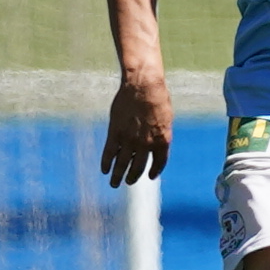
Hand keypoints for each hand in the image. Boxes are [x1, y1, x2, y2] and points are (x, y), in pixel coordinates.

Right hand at [99, 69, 175, 186]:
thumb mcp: (166, 118)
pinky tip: (104, 170)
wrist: (144, 86)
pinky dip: (106, 163)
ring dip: (118, 175)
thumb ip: (160, 133)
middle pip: (138, 167)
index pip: (159, 163)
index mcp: (162, 141)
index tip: (150, 176)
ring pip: (122, 164)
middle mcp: (146, 144)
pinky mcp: (115, 132)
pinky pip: (110, 152)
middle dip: (133, 177)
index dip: (154, 171)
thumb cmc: (158, 98)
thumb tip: (154, 142)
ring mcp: (130, 139)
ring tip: (114, 184)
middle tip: (128, 182)